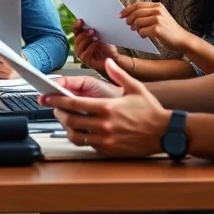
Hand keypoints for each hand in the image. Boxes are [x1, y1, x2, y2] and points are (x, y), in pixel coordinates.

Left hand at [41, 59, 170, 157]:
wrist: (165, 133)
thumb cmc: (151, 111)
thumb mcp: (135, 88)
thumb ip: (118, 74)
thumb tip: (108, 62)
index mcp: (108, 108)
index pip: (75, 104)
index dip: (58, 100)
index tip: (48, 98)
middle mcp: (105, 125)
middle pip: (71, 121)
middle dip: (58, 113)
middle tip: (55, 108)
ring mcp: (106, 140)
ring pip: (76, 136)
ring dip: (66, 128)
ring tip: (66, 120)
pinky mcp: (109, 150)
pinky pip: (87, 146)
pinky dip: (80, 138)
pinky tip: (81, 130)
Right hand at [71, 19, 120, 74]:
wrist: (113, 57)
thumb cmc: (106, 46)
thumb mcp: (100, 35)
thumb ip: (93, 29)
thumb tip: (92, 20)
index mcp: (81, 38)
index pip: (76, 31)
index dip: (77, 26)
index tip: (81, 20)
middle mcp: (79, 46)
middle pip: (77, 38)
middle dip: (84, 33)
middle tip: (92, 30)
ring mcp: (81, 54)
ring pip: (80, 45)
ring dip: (87, 39)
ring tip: (95, 35)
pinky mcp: (86, 61)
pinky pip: (85, 53)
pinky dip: (91, 47)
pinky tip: (96, 42)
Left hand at [121, 2, 192, 51]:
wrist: (182, 39)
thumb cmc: (169, 30)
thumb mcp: (160, 17)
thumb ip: (148, 14)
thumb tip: (130, 15)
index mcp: (157, 6)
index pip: (137, 5)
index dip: (127, 10)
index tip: (121, 15)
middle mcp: (158, 10)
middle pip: (136, 12)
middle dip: (129, 19)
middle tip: (128, 25)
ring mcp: (158, 19)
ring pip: (137, 22)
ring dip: (135, 28)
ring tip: (138, 32)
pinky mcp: (157, 29)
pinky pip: (142, 31)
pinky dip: (141, 34)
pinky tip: (144, 36)